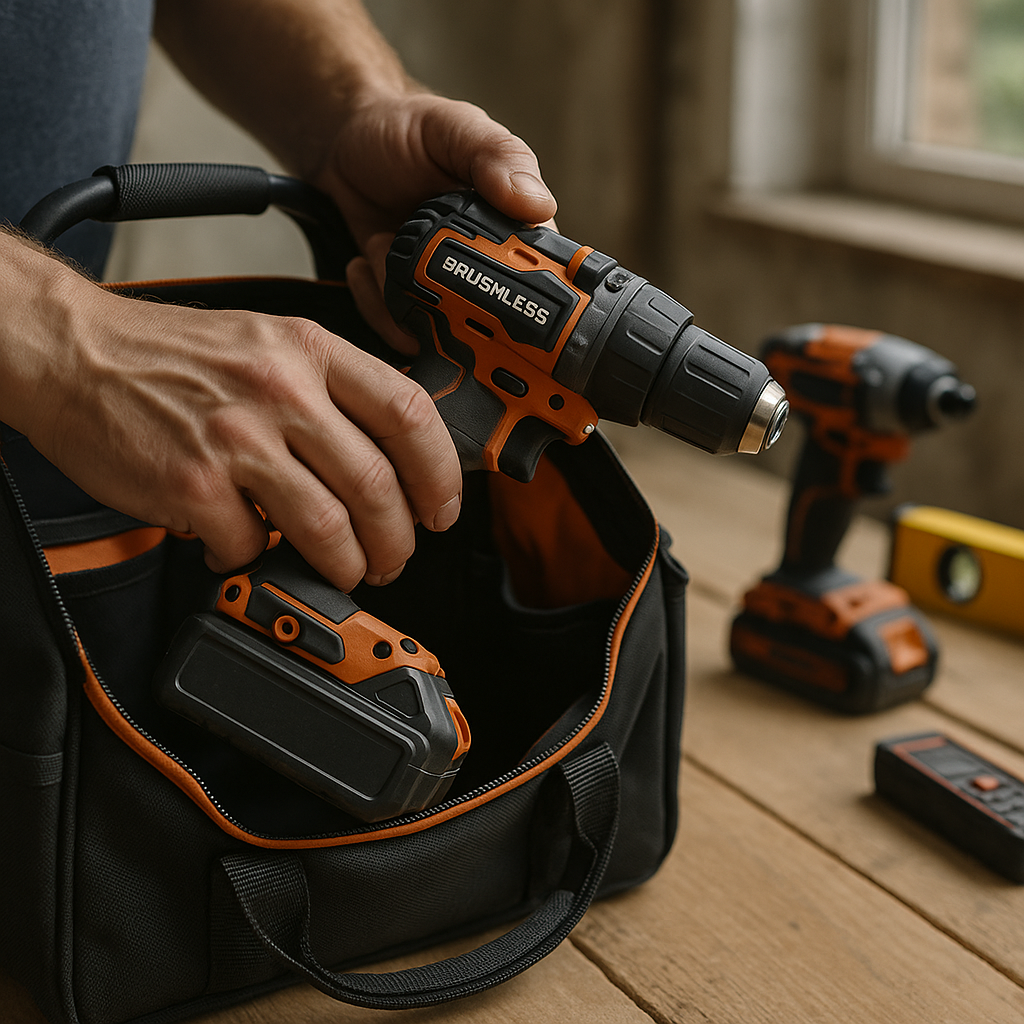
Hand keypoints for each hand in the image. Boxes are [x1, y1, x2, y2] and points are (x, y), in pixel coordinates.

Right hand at [0, 236, 461, 590]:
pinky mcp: (193, 482)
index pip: (409, 413)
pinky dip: (255, 559)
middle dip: (398, 540)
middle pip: (376, 485)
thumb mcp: (269, 342)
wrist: (76, 352)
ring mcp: (236, 437)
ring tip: (343, 569)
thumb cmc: (173, 353)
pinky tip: (247, 549)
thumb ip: (332, 389)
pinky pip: (250, 545)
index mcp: (309, 350)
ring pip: (328, 526)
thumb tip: (389, 455)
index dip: (440, 473)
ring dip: (346, 564)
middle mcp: (280, 390)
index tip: (443, 508)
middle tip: (395, 557)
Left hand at [311, 90, 557, 352]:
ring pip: (437, 334)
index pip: (538, 279)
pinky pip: (395, 327)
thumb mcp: (455, 127)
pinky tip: (362, 263)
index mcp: (514, 231)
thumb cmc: (406, 129)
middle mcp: (483, 268)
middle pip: (485, 323)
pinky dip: (374, 304)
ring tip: (379, 248)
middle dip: (448, 310)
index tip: (490, 294)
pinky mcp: (404, 299)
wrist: (345, 141)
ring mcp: (442, 288)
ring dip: (401, 304)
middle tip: (416, 268)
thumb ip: (497, 156)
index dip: (523, 299)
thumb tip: (538, 205)